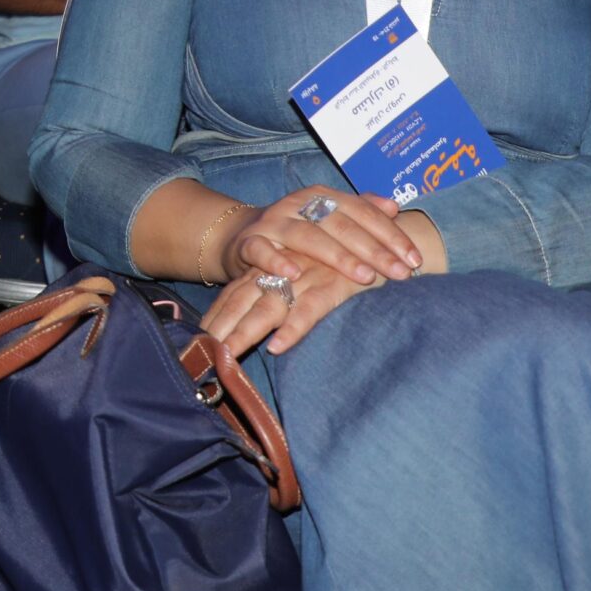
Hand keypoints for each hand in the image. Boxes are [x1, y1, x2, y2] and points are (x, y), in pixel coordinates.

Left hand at [201, 252, 381, 357]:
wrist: (394, 237)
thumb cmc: (355, 261)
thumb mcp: (317, 273)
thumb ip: (294, 295)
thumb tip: (271, 328)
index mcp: (278, 264)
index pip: (238, 291)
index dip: (217, 314)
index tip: (197, 338)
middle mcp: (287, 268)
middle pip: (244, 300)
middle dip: (221, 326)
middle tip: (200, 352)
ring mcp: (309, 274)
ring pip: (269, 306)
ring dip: (247, 331)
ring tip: (226, 353)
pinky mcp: (335, 282)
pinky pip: (310, 307)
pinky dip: (294, 327)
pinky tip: (277, 346)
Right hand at [216, 186, 419, 290]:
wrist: (244, 236)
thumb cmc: (299, 232)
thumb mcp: (330, 218)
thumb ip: (361, 211)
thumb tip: (394, 206)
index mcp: (322, 195)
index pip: (363, 211)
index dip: (391, 234)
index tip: (415, 259)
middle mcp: (298, 204)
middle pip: (340, 224)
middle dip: (374, 250)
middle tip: (400, 273)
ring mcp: (273, 222)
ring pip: (307, 236)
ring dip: (338, 256)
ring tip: (365, 276)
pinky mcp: (248, 242)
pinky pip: (261, 250)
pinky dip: (276, 260)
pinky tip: (294, 274)